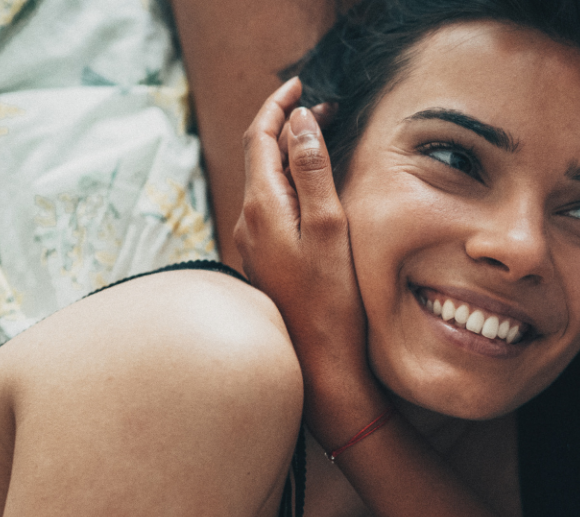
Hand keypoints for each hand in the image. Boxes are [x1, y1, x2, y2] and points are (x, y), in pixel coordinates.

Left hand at [235, 78, 387, 442]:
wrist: (320, 368)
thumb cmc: (331, 303)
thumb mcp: (330, 228)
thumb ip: (311, 172)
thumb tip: (299, 123)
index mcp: (262, 209)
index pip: (260, 138)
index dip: (278, 104)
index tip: (302, 84)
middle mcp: (248, 224)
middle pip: (260, 158)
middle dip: (287, 126)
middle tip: (324, 108)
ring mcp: (253, 246)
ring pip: (265, 184)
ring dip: (288, 156)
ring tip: (321, 141)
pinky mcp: (264, 264)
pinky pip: (271, 208)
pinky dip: (290, 185)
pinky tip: (312, 192)